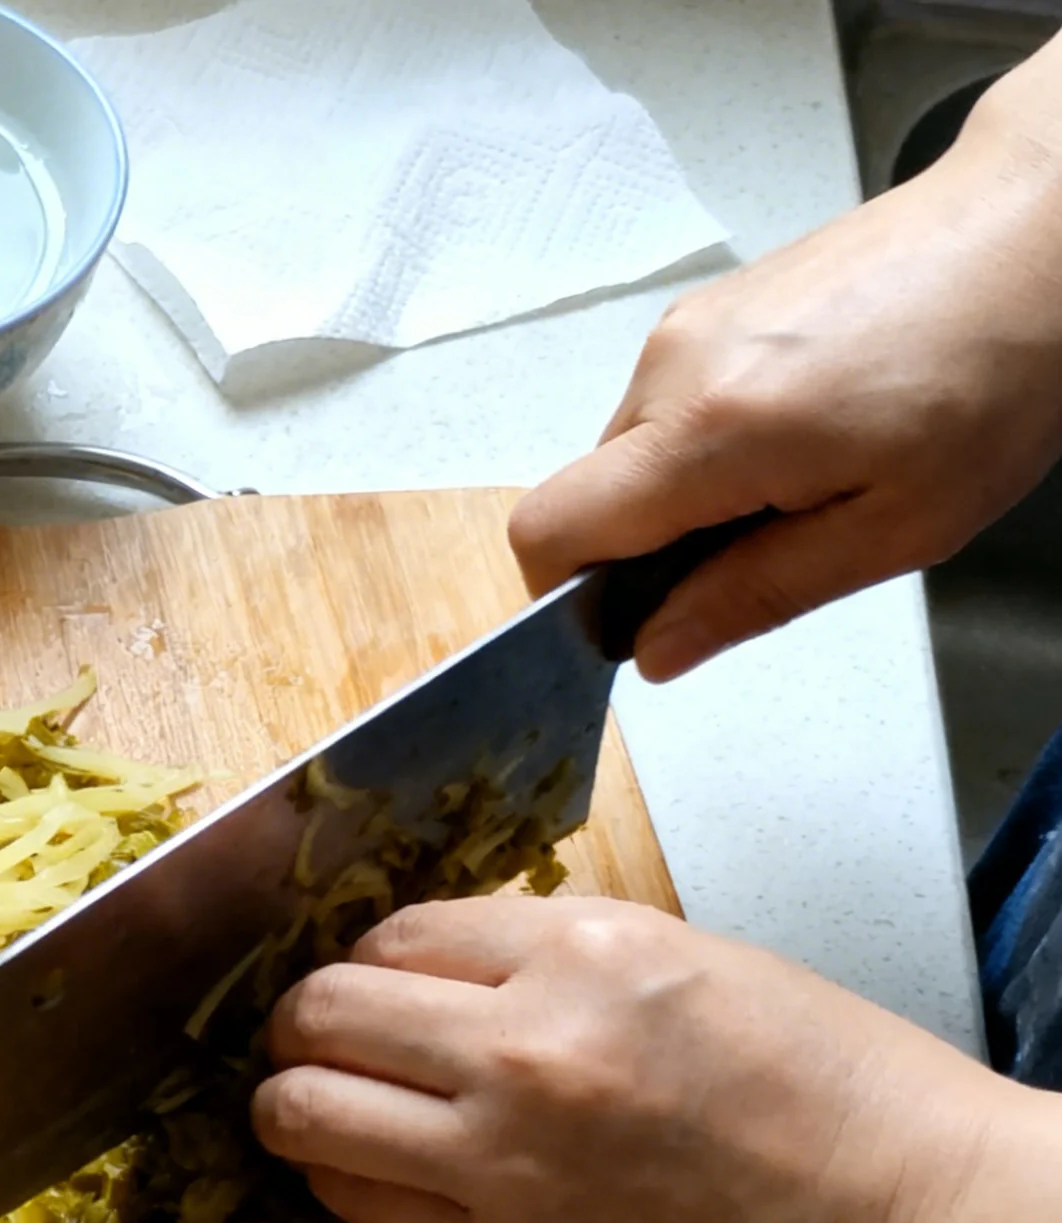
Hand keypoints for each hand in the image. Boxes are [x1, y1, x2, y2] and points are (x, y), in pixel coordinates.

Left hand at [249, 895, 999, 1222]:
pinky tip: (365, 1170)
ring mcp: (502, 1160)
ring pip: (307, 1110)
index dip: (369, 956)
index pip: (399, 931)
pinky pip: (360, 1202)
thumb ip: (562, 956)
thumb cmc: (841, 1099)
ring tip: (307, 1103)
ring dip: (292, 1101)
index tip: (369, 978)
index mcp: (582, 952)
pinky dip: (341, 1179)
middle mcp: (521, 1047)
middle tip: (310, 1036)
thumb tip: (459, 961)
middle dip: (303, 1020)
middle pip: (325, 1010)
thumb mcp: (697, 965)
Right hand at [510, 51, 1061, 680]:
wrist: (1033, 232)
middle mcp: (673, 366)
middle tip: (776, 539)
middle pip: (590, 494)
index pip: (550, 529)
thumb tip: (657, 648)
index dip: (569, 593)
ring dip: (691, 486)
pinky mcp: (706, 306)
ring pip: (630, 448)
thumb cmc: (996, 368)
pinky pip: (667, 401)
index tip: (635, 615)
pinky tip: (809, 422)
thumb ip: (758, 594)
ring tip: (813, 468)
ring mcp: (684, 325)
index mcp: (711, 431)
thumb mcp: (899, 527)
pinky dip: (711, 437)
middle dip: (654, 543)